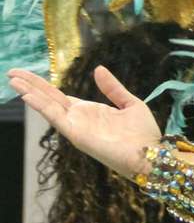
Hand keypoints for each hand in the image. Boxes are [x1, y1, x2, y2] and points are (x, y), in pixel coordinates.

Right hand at [8, 68, 161, 179]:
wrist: (151, 153)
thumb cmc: (143, 133)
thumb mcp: (129, 103)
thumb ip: (113, 88)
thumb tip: (98, 69)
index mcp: (89, 111)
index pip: (59, 95)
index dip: (42, 85)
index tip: (25, 74)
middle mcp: (78, 119)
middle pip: (49, 98)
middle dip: (30, 85)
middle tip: (11, 72)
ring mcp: (76, 127)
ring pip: (48, 106)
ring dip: (30, 93)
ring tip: (13, 80)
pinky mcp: (77, 135)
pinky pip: (56, 118)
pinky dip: (42, 107)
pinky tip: (27, 97)